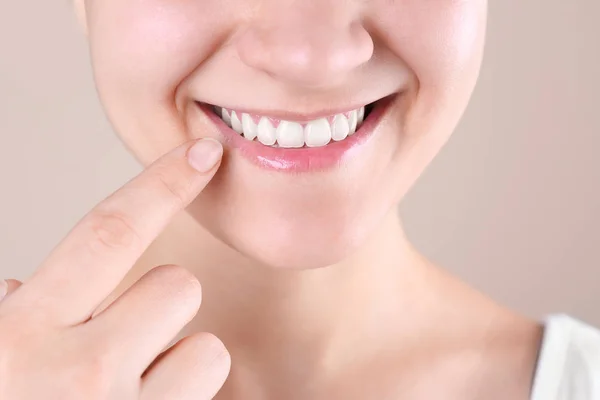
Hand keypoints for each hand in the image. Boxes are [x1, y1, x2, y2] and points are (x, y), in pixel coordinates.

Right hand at [0, 138, 229, 399]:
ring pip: (207, 348)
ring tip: (134, 393)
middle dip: (163, 303)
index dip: (162, 184)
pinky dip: (185, 397)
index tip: (204, 152)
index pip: (109, 232)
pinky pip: (209, 391)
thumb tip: (25, 289)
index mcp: (22, 334)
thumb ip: (17, 320)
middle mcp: (80, 370)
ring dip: (180, 361)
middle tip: (123, 345)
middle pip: (177, 285)